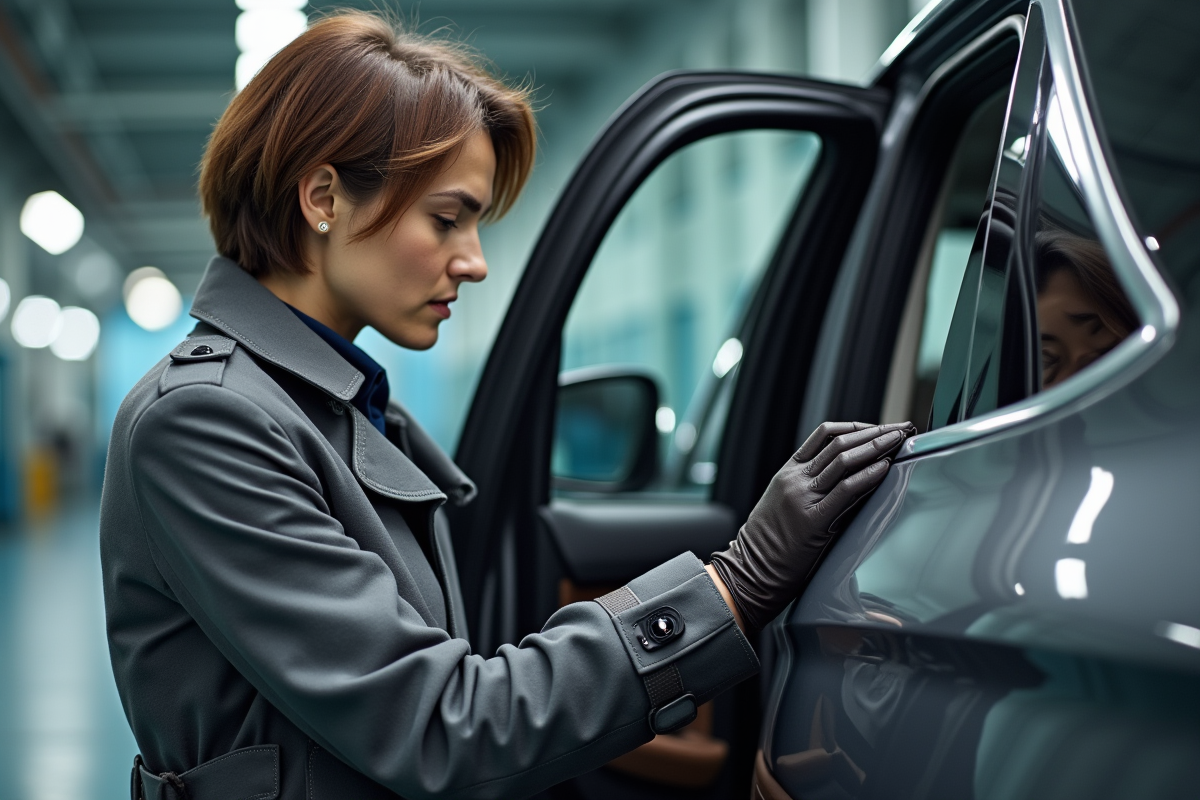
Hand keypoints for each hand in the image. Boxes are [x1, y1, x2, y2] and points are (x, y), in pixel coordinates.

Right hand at [709, 421, 913, 631]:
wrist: (750, 571)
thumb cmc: (769, 544)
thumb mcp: (784, 503)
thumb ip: (810, 488)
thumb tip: (850, 480)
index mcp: (788, 472)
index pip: (825, 434)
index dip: (857, 426)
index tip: (879, 426)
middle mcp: (795, 479)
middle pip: (839, 442)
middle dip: (875, 432)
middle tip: (900, 428)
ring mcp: (802, 497)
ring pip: (843, 460)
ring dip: (876, 447)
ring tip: (899, 440)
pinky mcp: (814, 520)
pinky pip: (845, 490)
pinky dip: (868, 476)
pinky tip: (885, 468)